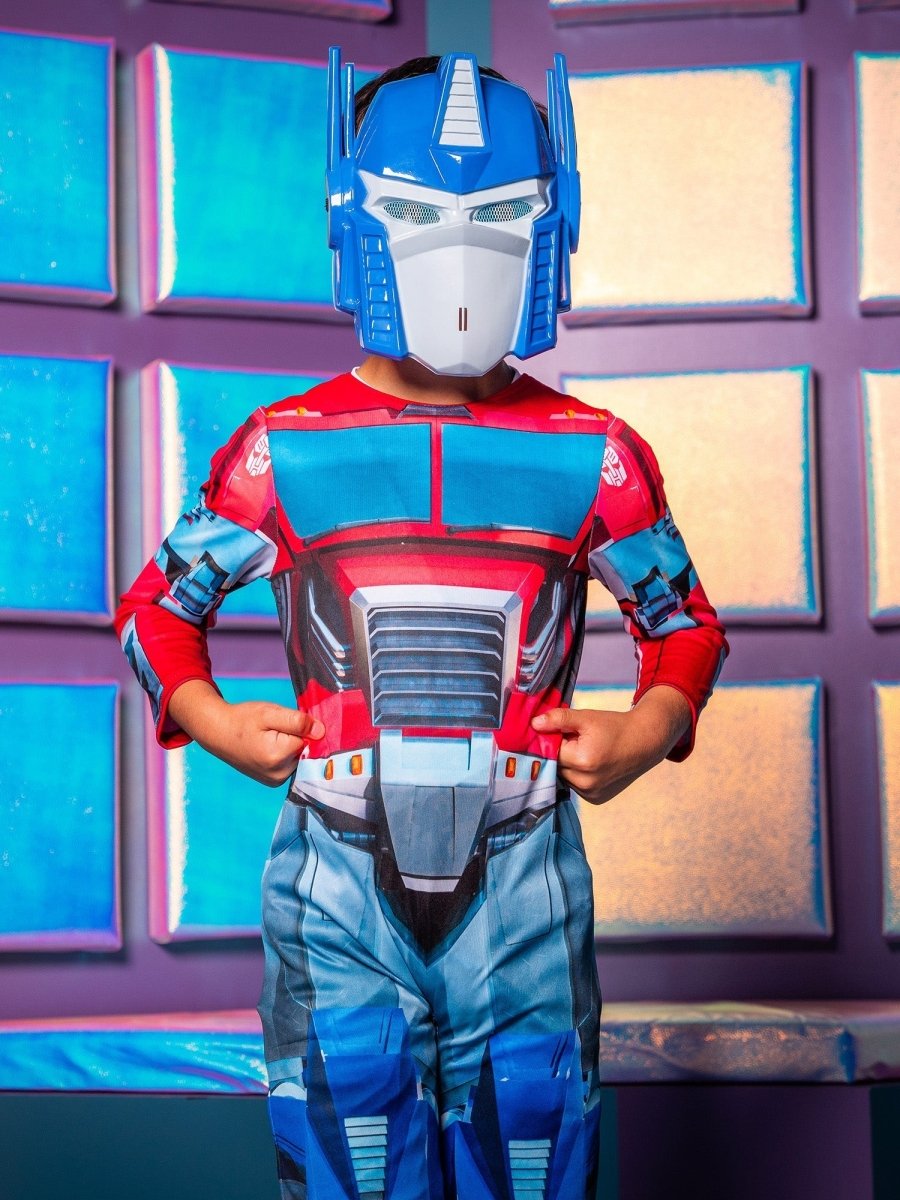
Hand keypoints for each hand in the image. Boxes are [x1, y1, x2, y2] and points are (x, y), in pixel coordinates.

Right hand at [168, 680, 323, 786]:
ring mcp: (276, 780)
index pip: (308, 739)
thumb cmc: (243, 719)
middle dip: (296, 737)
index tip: (284, 721)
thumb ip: (297, 721)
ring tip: (269, 737)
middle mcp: (279, 774)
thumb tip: (321, 731)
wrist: (218, 733)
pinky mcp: (274, 781)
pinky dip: (287, 754)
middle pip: (305, 751)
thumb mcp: (270, 712)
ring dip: (292, 746)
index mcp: (278, 756)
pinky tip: (270, 746)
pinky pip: (291, 765)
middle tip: (273, 728)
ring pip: (299, 758)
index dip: (301, 727)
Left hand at [531, 686, 691, 804]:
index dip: (551, 740)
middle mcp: (586, 782)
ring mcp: (591, 793)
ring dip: (567, 765)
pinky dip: (576, 775)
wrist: (644, 743)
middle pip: (556, 766)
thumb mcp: (586, 717)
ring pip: (563, 777)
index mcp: (583, 761)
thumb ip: (559, 719)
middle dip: (559, 753)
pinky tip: (589, 763)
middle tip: (573, 740)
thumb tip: (534, 724)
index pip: (550, 752)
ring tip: (584, 751)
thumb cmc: (615, 727)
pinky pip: (574, 786)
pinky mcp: (595, 799)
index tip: (558, 732)